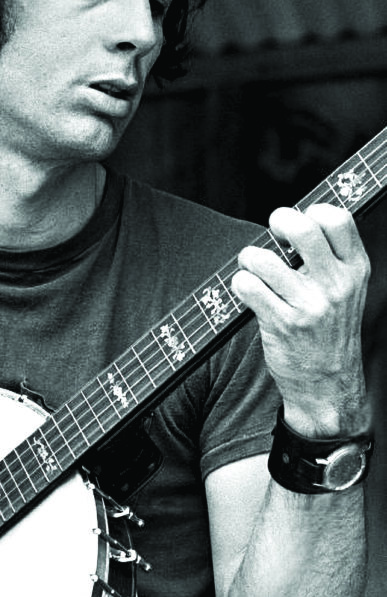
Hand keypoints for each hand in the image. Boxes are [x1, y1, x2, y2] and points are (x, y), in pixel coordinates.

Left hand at [232, 204, 370, 435]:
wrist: (328, 385)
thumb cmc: (330, 329)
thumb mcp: (346, 290)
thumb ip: (330, 256)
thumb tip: (293, 219)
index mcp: (355, 270)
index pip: (337, 218)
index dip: (311, 212)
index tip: (299, 229)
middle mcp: (336, 285)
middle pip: (301, 227)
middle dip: (278, 222)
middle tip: (273, 236)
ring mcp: (309, 305)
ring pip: (262, 258)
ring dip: (250, 259)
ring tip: (255, 270)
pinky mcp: (283, 324)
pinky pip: (247, 286)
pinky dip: (240, 284)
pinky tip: (249, 292)